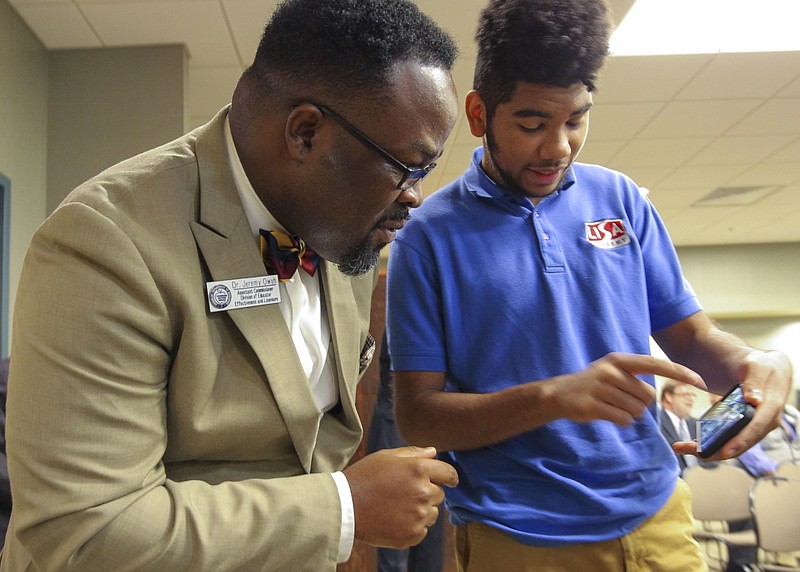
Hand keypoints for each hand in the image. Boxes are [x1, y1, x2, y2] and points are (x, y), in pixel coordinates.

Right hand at [343, 446, 457, 547]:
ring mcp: (418, 515)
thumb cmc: (363, 477)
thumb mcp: (386, 457)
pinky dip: (413, 526)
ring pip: (432, 513)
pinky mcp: (412, 534)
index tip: (448, 480)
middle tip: (404, 492)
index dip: (449, 476)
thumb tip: (434, 452)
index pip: (449, 473)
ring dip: (422, 510)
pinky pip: (423, 530)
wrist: (344, 507)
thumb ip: (413, 453)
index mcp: (418, 469)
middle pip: (439, 494)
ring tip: (397, 506)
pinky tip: (395, 519)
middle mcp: (423, 492)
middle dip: (428, 491)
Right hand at [546, 352, 703, 424]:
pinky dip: (619, 420)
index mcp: (619, 360)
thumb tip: (660, 392)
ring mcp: (601, 388)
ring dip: (627, 413)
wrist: (558, 394)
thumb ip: (634, 376)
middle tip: (619, 400)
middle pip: (647, 396)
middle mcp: (611, 371)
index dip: (679, 373)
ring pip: (636, 410)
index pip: (656, 364)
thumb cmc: (591, 384)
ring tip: (609, 405)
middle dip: (639, 404)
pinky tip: (604, 413)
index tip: (700, 381)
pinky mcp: (594, 406)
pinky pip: (623, 419)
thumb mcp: (612, 371)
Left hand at [676, 349, 792, 460]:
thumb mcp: (757, 367)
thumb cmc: (762, 366)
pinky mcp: (745, 428)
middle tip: (688, 449)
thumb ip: (754, 382)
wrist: (767, 370)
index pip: (755, 428)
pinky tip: (691, 444)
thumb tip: (753, 400)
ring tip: (681, 447)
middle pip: (741, 443)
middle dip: (716, 451)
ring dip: (709, 450)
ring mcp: (755, 428)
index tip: (724, 451)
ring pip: (732, 445)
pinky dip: (711, 443)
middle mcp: (765, 423)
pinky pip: (729, 439)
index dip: (740, 441)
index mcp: (771, 409)